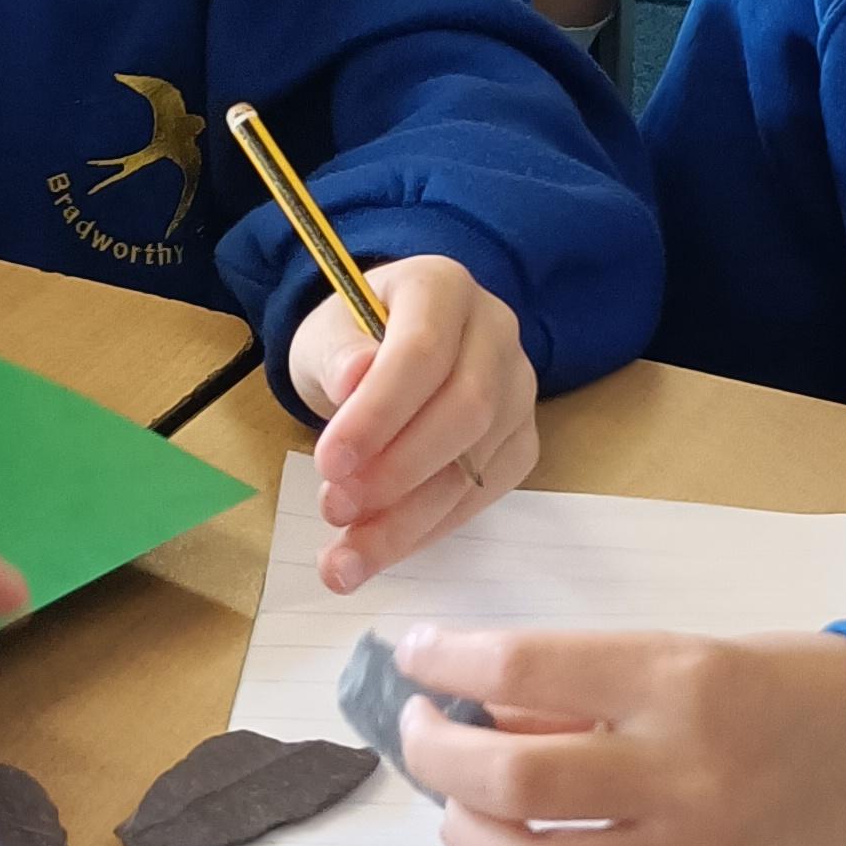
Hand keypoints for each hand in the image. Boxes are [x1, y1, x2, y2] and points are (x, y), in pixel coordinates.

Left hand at [286, 253, 535, 588]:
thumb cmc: (353, 340)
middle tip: (334, 509)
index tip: (328, 462)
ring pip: (477, 464)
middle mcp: (496, 334)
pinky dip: (428, 531)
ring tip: (344, 557)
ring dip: (407, 520)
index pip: (424, 350)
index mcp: (444, 288)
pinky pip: (482, 496)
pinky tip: (380, 552)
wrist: (381, 353)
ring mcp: (517, 391)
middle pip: (466, 410)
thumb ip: (337, 354)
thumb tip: (354, 378)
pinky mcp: (520, 443)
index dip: (379, 412)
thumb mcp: (325, 335)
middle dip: (396, 471)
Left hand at [388, 623, 845, 845]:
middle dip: (437, 753)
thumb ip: (592, 687)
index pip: (525, 665)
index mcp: (682, 678)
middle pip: (511, 775)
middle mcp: (681, 770)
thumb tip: (483, 704)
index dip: (447, 659)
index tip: (414, 653)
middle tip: (419, 730)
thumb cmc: (803, 690)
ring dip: (467, 836)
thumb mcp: (698, 654)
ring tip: (455, 803)